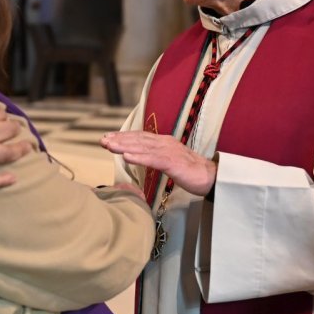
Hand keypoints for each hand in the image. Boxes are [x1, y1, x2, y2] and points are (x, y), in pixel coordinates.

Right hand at [0, 92, 35, 187]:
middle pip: (8, 132)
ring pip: (7, 154)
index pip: (1, 116)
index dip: (4, 117)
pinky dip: (3, 180)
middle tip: (17, 131)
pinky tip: (13, 179)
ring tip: (27, 149)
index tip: (5, 119)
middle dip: (14, 130)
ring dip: (20, 150)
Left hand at [100, 131, 215, 195]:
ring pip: (142, 147)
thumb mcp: (170, 161)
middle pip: (138, 139)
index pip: (140, 137)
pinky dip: (139, 157)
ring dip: (124, 145)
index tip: (108, 138)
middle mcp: (165, 143)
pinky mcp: (173, 162)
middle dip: (119, 139)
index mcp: (164, 142)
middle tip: (102, 140)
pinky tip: (127, 156)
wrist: (211, 177)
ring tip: (109, 146)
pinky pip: (153, 159)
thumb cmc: (191, 172)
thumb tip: (141, 158)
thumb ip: (157, 157)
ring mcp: (169, 152)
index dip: (124, 137)